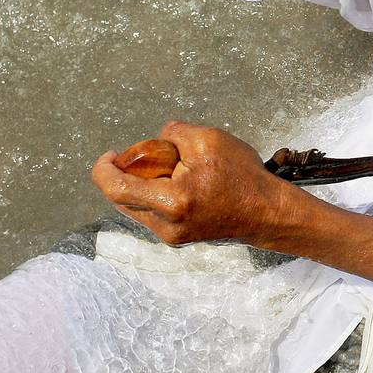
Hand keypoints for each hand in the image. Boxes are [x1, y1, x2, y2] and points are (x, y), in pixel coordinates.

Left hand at [91, 120, 289, 246]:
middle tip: (153, 156)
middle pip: (124, 197)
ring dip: (145, 184)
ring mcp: (171, 236)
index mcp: (171, 201)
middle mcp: (166, 226)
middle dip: (130, 173)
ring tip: (175, 171)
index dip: (104, 169)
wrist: (268, 213)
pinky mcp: (178, 239)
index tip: (110, 155)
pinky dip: (157, 195)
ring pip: (138, 206)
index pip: (116, 188)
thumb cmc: (243, 176)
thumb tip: (156, 141)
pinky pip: (153, 213)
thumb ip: (173, 133)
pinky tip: (182, 184)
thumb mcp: (209, 140)